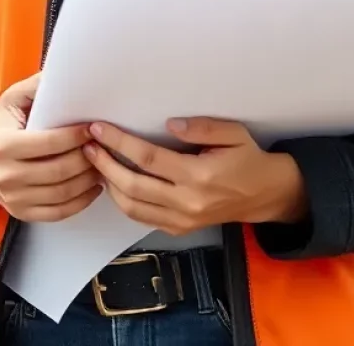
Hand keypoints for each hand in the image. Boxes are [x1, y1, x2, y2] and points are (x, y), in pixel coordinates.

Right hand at [0, 74, 101, 221]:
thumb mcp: (10, 99)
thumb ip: (36, 87)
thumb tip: (62, 74)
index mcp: (3, 145)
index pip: (47, 143)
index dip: (74, 136)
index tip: (91, 128)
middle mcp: (7, 176)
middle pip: (59, 171)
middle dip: (86, 158)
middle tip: (102, 146)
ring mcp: (14, 198)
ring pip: (62, 193)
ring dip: (88, 180)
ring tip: (101, 164)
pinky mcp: (21, 212)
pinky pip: (58, 213)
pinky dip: (81, 202)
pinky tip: (92, 187)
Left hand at [83, 118, 307, 234]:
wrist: (266, 196)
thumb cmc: (248, 159)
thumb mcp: (234, 134)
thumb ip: (202, 127)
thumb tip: (170, 124)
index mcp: (198, 176)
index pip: (147, 158)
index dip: (118, 143)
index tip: (98, 128)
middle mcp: (187, 202)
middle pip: (132, 186)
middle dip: (104, 164)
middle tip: (87, 146)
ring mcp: (183, 220)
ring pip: (132, 207)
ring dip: (109, 185)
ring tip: (95, 162)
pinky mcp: (180, 229)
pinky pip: (143, 218)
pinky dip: (123, 201)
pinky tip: (114, 183)